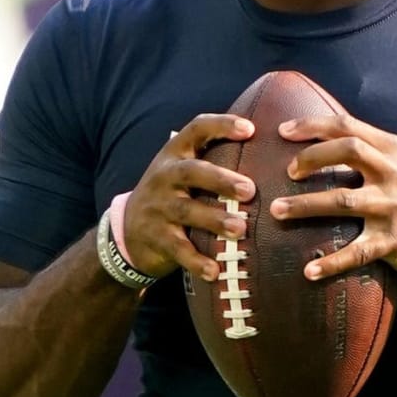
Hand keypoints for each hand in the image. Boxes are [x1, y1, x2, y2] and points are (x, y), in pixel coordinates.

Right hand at [120, 114, 255, 283]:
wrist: (127, 231)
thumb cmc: (172, 194)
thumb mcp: (183, 170)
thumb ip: (214, 158)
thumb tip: (269, 144)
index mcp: (176, 153)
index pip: (197, 129)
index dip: (222, 125)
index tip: (250, 129)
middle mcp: (165, 176)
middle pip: (192, 172)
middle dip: (221, 180)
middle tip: (250, 190)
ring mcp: (158, 207)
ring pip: (187, 211)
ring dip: (214, 220)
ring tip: (240, 229)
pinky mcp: (156, 237)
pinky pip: (178, 248)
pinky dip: (197, 261)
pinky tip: (216, 271)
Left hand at [270, 111, 396, 282]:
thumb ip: (377, 149)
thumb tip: (334, 136)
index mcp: (395, 150)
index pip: (349, 127)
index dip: (313, 126)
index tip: (284, 131)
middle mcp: (393, 174)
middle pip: (345, 152)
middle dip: (310, 158)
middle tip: (287, 172)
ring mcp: (394, 208)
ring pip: (342, 201)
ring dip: (305, 206)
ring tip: (277, 211)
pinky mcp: (395, 241)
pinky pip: (357, 252)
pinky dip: (331, 262)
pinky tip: (309, 271)